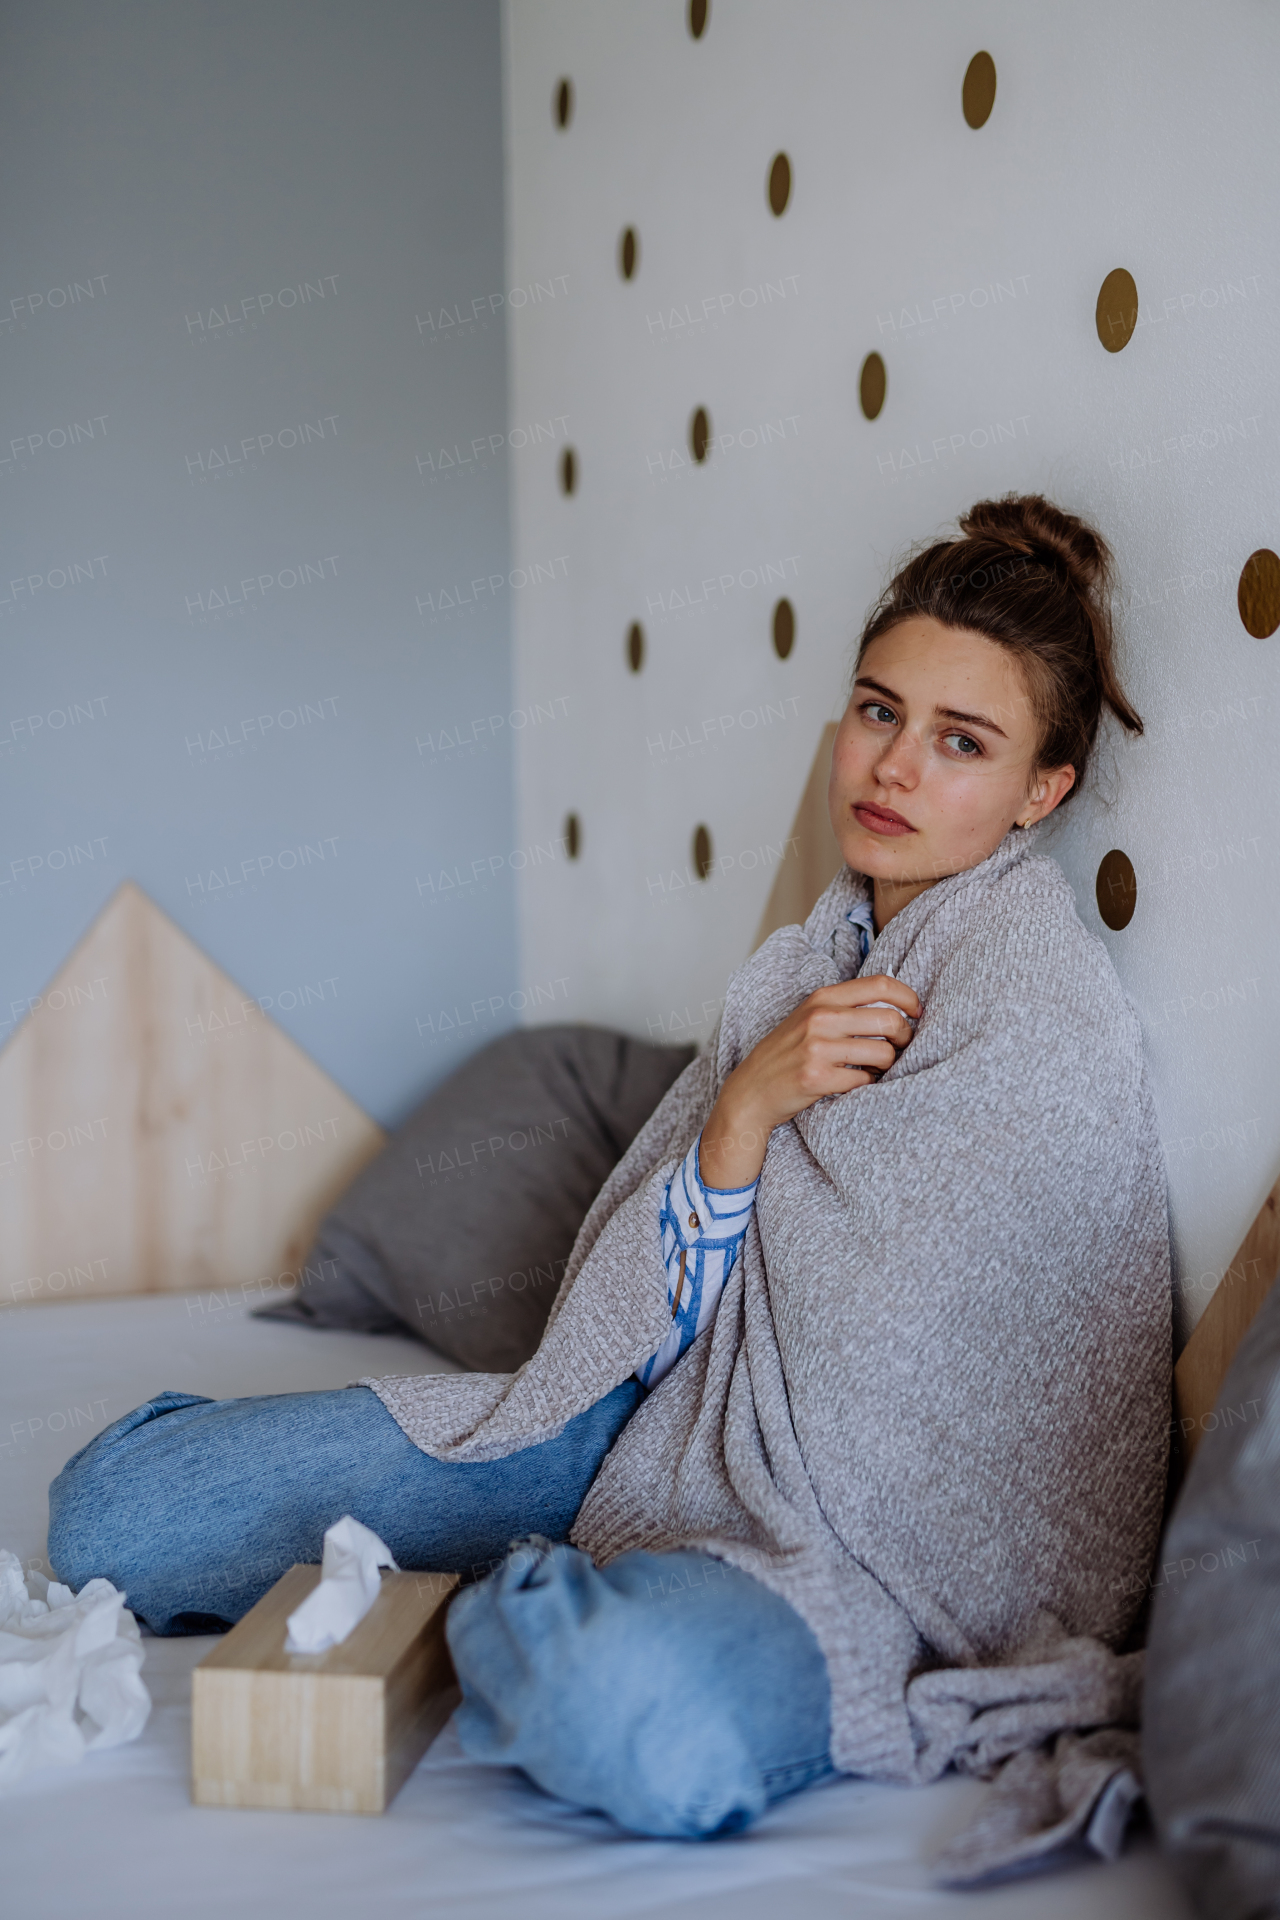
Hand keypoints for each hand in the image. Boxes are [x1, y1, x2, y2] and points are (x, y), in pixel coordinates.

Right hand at [698, 976, 919, 1189]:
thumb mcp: (810, 1017)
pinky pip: (865, 1079)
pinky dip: (868, 1083)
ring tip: (876, 1067)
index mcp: (822, 998)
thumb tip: (897, 1006)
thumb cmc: (787, 1054)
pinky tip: (856, 1082)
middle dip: (906, 1036)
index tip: (916, 1012)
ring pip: (883, 1052)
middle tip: (901, 1047)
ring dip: (888, 1064)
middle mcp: (820, 1018)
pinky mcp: (818, 1078)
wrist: (751, 1090)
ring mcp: (818, 1048)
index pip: (881, 984)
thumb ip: (845, 1007)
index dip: (909, 997)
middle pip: (890, 1019)